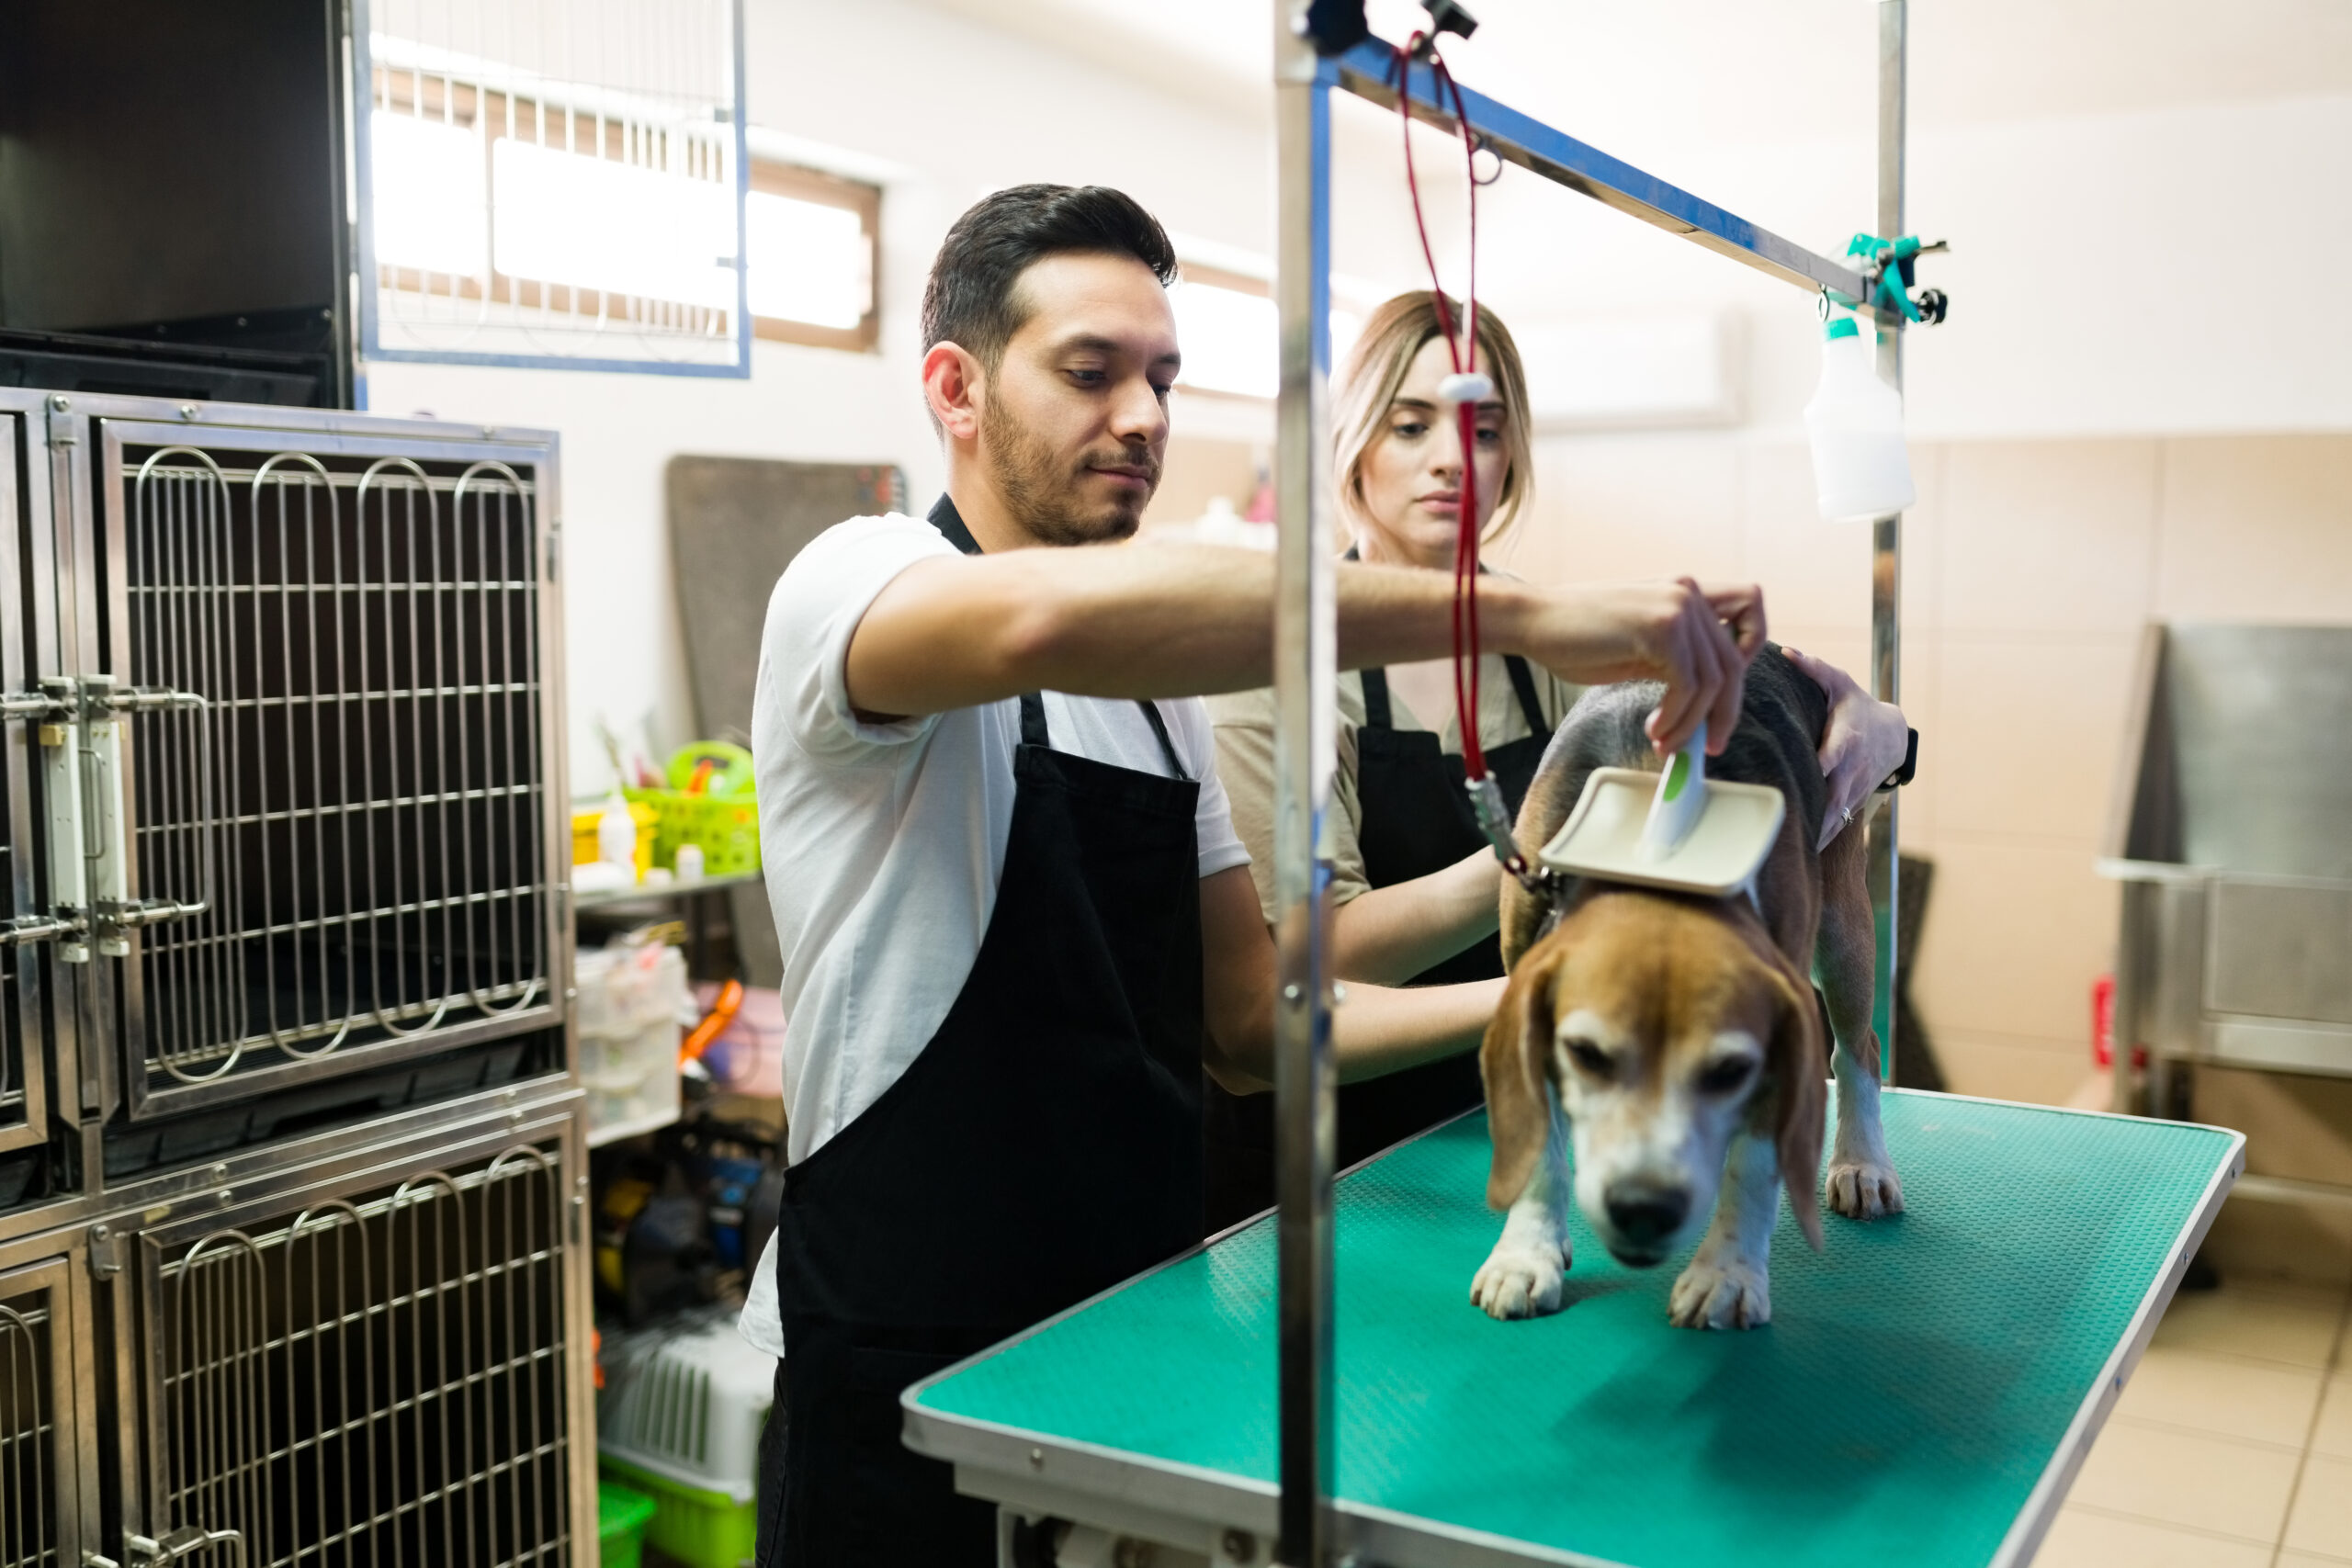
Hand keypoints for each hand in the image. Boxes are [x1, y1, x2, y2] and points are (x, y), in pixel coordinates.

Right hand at [1518, 578, 1765, 755]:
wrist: (1534, 621)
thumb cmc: (1577, 637)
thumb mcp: (1640, 644)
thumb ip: (1676, 659)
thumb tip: (1703, 706)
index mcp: (1687, 591)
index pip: (1750, 607)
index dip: (1751, 647)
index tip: (1724, 688)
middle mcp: (1689, 593)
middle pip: (1733, 662)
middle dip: (1724, 712)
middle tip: (1708, 745)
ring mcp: (1677, 608)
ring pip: (1712, 681)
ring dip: (1691, 723)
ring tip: (1665, 743)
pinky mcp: (1662, 630)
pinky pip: (1687, 686)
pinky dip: (1674, 717)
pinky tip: (1653, 729)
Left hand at [1781, 645, 1909, 847]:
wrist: (1892, 735)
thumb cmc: (1856, 705)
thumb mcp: (1839, 683)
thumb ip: (1814, 668)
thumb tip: (1787, 651)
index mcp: (1846, 738)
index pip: (1836, 751)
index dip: (1826, 761)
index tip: (1814, 770)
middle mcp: (1851, 767)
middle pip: (1833, 793)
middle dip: (1814, 813)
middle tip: (1787, 830)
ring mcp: (1852, 788)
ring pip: (1835, 816)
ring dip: (1815, 836)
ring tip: (1789, 858)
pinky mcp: (1850, 802)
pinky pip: (1834, 825)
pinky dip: (1819, 842)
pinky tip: (1798, 861)